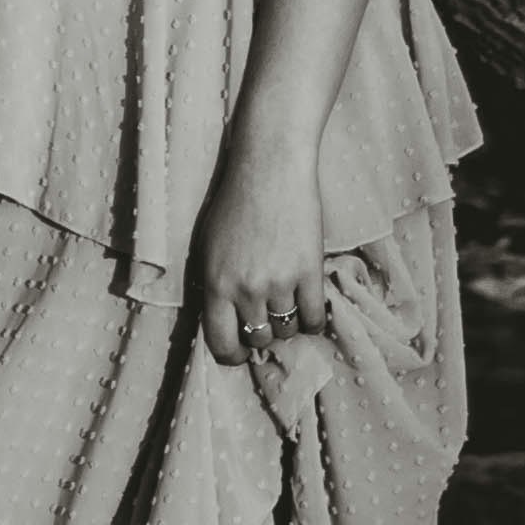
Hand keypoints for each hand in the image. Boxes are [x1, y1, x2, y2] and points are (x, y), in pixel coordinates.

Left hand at [191, 139, 328, 367]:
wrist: (270, 169)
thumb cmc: (234, 204)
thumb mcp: (209, 248)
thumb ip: (215, 285)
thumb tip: (226, 321)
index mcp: (215, 284)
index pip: (220, 343)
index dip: (231, 355)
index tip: (239, 353)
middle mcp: (245, 290)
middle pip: (258, 338)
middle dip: (262, 332)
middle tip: (267, 317)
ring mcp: (279, 283)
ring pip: (286, 329)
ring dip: (287, 322)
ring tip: (287, 303)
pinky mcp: (309, 272)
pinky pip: (314, 318)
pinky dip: (313, 319)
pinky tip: (309, 305)